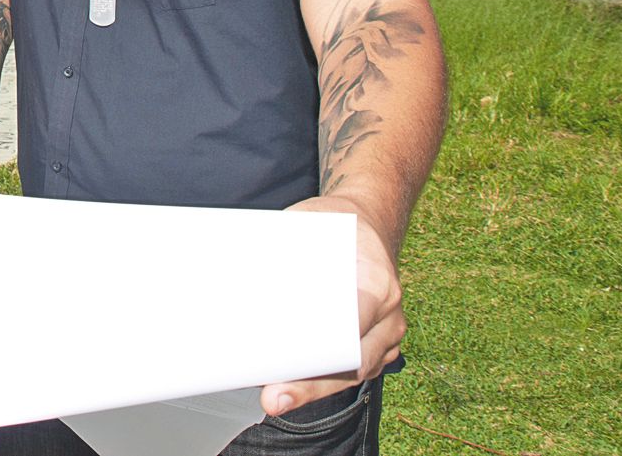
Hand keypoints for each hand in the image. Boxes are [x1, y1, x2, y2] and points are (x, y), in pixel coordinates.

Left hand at [260, 195, 403, 416]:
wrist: (367, 224)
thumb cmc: (336, 225)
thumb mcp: (307, 223)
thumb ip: (278, 246)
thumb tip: (232, 267)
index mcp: (376, 284)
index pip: (351, 328)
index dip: (322, 353)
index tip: (290, 366)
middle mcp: (389, 315)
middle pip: (352, 365)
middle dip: (310, 385)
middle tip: (273, 396)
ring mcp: (387, 334)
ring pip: (353, 374)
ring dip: (313, 389)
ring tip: (275, 397)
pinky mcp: (378, 344)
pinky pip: (354, 372)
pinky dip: (323, 380)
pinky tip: (291, 388)